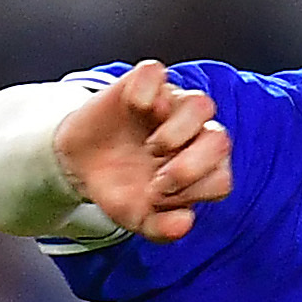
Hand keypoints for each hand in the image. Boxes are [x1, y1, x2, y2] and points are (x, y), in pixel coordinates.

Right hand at [54, 59, 234, 240]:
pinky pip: (157, 72)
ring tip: (151, 147)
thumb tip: (185, 222)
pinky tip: (131, 110)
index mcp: (201, 169)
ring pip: (201, 104)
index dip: (192, 192)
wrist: (81, 162)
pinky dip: (144, 92)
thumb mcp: (136, 218)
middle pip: (221, 141)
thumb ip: (162, 229)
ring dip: (176, 131)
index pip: (221, 179)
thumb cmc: (120, 187)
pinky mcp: (145, 82)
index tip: (157, 197)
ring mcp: (172, 104)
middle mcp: (195, 134)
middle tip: (158, 177)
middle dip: (191, 166)